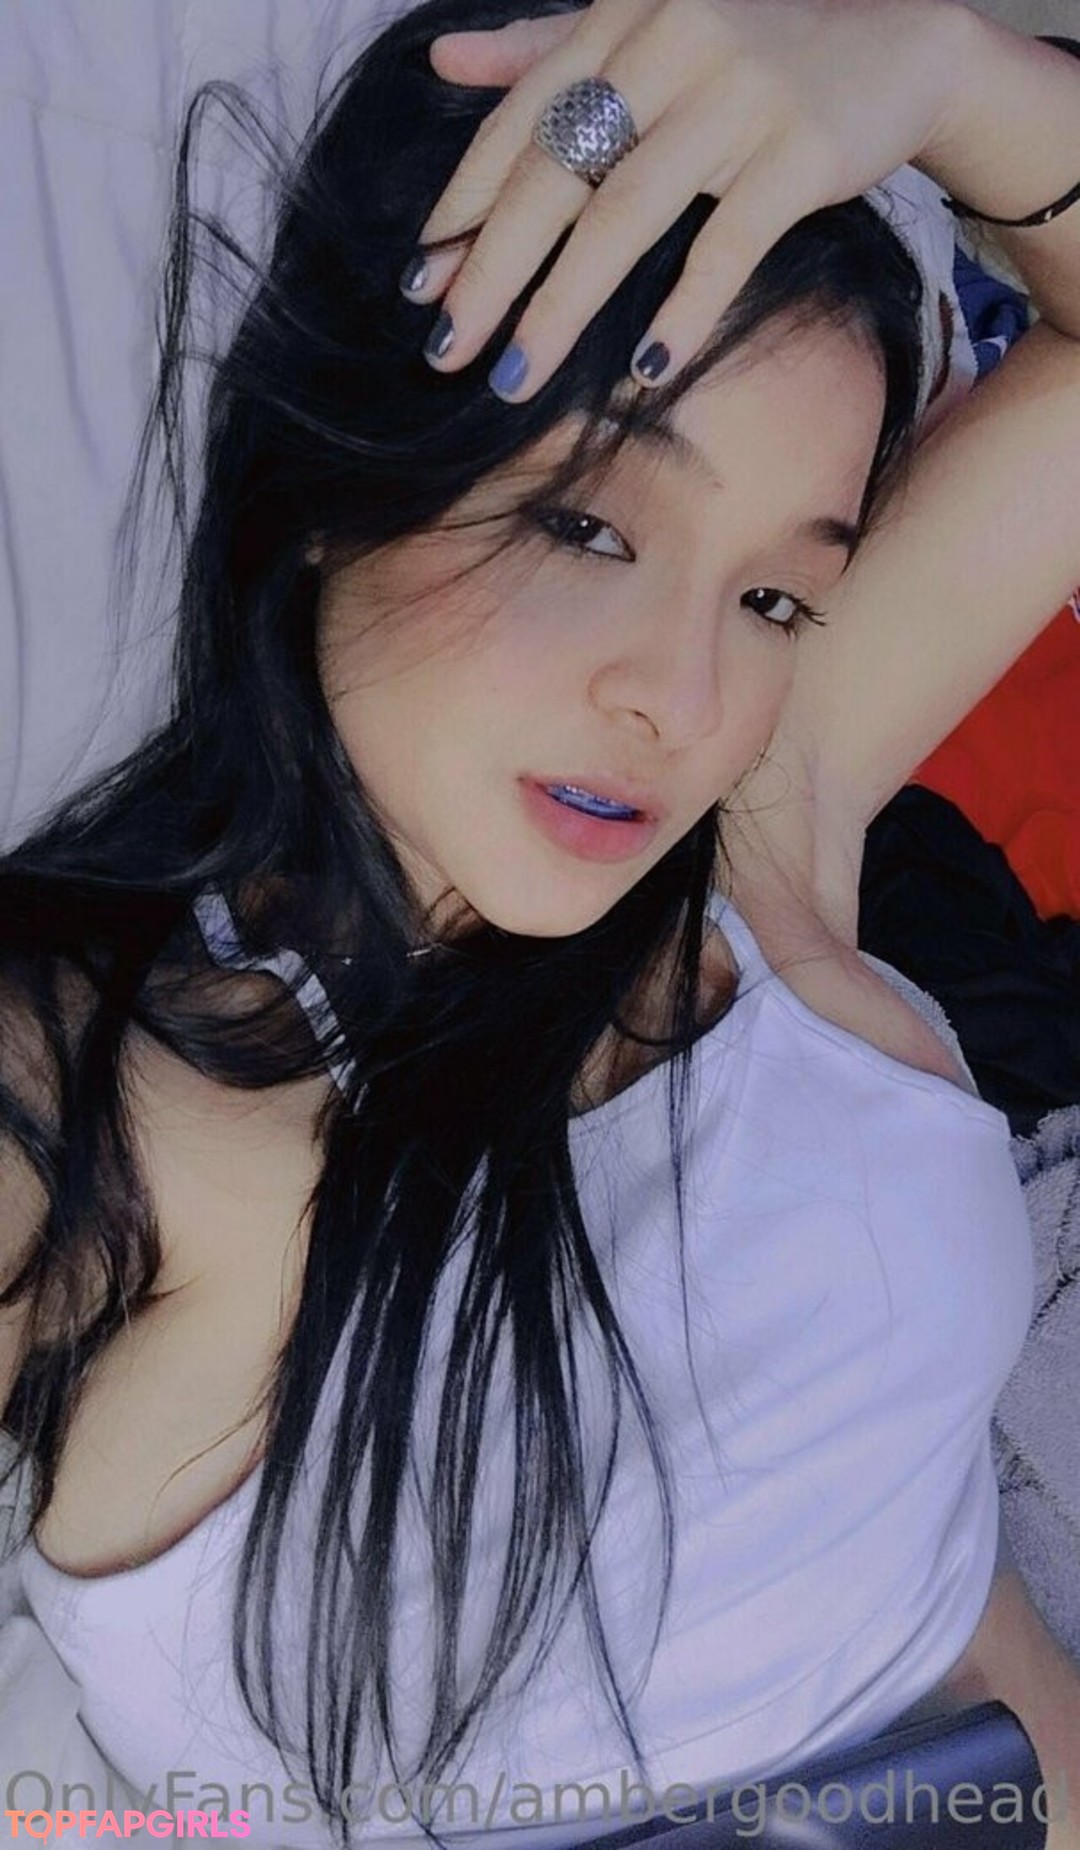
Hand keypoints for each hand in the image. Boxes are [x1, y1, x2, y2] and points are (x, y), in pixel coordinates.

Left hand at [408, 0, 968, 400]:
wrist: (903, 41)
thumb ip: (546, 47)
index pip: (520, 122)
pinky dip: (683, 312)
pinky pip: (725, 246)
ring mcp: (738, 93)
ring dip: (561, 308)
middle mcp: (670, 40)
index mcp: (621, 13)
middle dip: (491, 271)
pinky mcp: (801, 149)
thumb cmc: (756, 48)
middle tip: (446, 350)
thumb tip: (444, 60)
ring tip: (515, 379)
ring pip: (624, 216)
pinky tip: (643, 370)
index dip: (464, 205)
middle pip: (556, 174)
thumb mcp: (646, 30)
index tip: (421, 282)